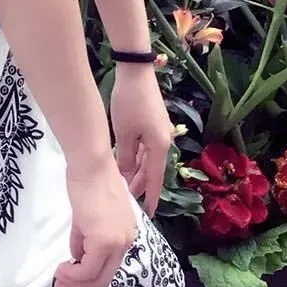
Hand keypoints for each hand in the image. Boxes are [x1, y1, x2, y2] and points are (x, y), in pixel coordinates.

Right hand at [59, 155, 136, 286]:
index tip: (70, 273)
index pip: (110, 264)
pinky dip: (74, 273)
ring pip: (98, 276)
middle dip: (83, 284)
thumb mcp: (87, 215)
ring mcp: (117, 242)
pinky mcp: (104, 241)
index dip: (89, 275)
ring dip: (77, 281)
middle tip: (62, 282)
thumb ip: (85, 237)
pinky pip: (88, 268)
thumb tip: (77, 255)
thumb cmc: (88, 181)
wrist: (90, 165)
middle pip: (106, 276)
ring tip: (59, 278)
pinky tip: (62, 268)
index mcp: (125, 232)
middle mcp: (126, 240)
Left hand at [109, 65, 172, 215]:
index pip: (155, 180)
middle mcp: (163, 142)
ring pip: (147, 159)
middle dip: (140, 185)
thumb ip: (124, 158)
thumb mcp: (124, 133)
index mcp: (159, 147)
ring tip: (124, 186)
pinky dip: (136, 158)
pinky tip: (126, 164)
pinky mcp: (152, 124)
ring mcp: (158, 132)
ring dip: (137, 172)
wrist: (136, 71)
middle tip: (127, 202)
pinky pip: (145, 148)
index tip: (149, 214)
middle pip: (151, 170)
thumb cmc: (130, 103)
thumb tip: (123, 178)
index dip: (151, 197)